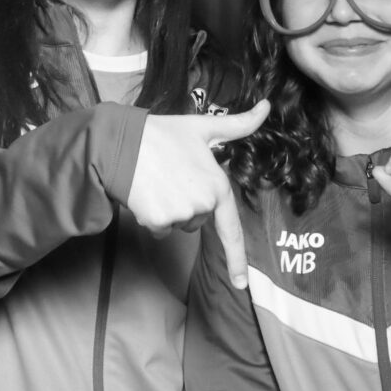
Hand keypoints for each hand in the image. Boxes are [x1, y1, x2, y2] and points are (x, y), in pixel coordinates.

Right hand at [125, 101, 268, 287]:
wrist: (122, 143)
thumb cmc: (162, 135)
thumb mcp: (203, 127)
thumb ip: (239, 124)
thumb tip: (268, 106)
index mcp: (218, 186)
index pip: (231, 230)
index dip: (237, 260)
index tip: (241, 284)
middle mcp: (203, 204)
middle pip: (198, 220)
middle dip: (187, 205)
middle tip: (171, 178)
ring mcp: (180, 215)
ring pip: (178, 225)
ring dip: (169, 210)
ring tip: (157, 183)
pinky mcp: (157, 222)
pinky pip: (159, 228)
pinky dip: (152, 216)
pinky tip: (145, 194)